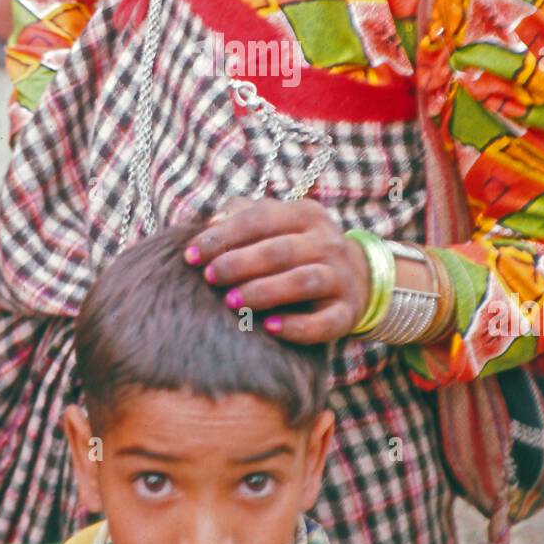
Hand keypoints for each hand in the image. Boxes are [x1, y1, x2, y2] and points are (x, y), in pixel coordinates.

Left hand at [184, 198, 369, 343]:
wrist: (352, 278)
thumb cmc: (293, 250)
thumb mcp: (275, 224)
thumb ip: (242, 216)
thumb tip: (212, 222)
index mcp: (306, 214)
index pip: (260, 219)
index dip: (222, 237)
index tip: (190, 256)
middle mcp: (328, 242)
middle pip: (280, 250)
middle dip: (239, 264)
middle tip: (209, 278)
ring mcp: (341, 278)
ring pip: (303, 282)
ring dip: (264, 292)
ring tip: (231, 302)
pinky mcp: (348, 313)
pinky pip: (325, 322)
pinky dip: (297, 327)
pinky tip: (268, 328)